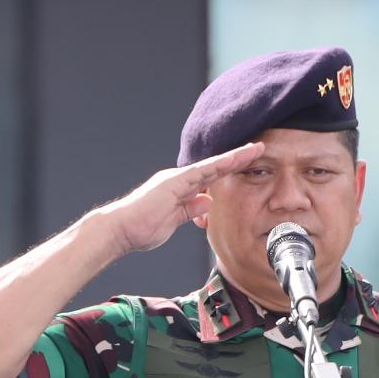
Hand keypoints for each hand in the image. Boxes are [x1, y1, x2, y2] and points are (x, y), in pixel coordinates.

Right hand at [95, 144, 264, 257]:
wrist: (119, 230)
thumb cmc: (140, 229)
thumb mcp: (173, 221)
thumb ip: (189, 211)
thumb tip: (207, 203)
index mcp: (179, 188)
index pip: (210, 178)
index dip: (229, 169)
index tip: (248, 164)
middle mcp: (179, 179)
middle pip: (214, 167)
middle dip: (237, 158)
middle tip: (259, 147)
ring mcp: (175, 179)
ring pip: (211, 165)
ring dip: (234, 157)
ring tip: (255, 148)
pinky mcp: (173, 182)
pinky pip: (201, 171)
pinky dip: (220, 164)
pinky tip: (235, 158)